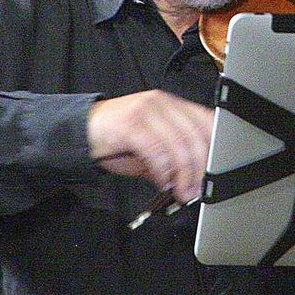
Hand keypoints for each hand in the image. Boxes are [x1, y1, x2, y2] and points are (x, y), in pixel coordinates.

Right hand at [88, 90, 213, 203]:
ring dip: (183, 174)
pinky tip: (162, 183)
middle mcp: (161, 102)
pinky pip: (155, 150)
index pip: (205, 121)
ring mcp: (145, 110)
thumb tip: (195, 181)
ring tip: (181, 192)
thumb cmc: (117, 140)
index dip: (215, 149)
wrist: (79, 131)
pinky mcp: (130, 123)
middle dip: (199, 168)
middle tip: (196, 191)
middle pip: (194, 135)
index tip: (215, 173)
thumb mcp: (152, 147)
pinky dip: (162, 171)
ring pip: (177, 144)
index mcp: (172, 104)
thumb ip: (174, 157)